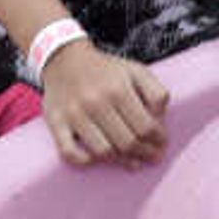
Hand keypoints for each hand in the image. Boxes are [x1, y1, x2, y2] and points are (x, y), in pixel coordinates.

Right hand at [41, 38, 168, 167]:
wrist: (64, 58)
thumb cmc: (105, 70)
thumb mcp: (136, 71)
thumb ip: (155, 93)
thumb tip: (159, 121)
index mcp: (118, 89)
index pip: (145, 126)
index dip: (158, 139)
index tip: (162, 142)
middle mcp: (95, 102)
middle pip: (127, 142)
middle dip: (145, 153)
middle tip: (153, 156)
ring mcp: (74, 114)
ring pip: (103, 152)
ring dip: (121, 160)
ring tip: (133, 161)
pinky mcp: (56, 122)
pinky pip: (70, 153)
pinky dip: (85, 160)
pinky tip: (97, 158)